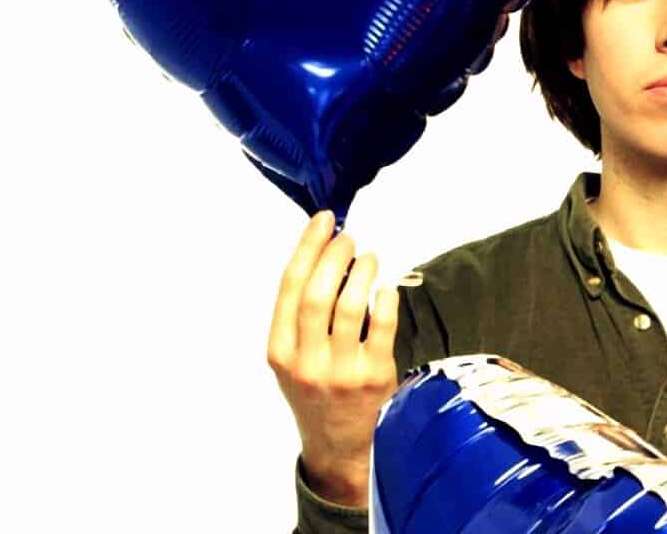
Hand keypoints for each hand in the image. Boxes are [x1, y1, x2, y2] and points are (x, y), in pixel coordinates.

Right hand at [267, 211, 400, 506]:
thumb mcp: (294, 358)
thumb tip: (326, 256)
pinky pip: (382, 326)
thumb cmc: (317, 390)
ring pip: (350, 306)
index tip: (323, 220)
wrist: (338, 445)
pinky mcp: (373, 376)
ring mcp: (340, 370)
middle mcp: (305, 361)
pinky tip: (387, 288)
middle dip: (335, 255)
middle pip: (318, 293)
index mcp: (279, 351)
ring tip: (370, 258)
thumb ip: (302, 316)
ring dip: (362, 272)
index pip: (289, 288)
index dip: (307, 248)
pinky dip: (386, 299)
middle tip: (350, 238)